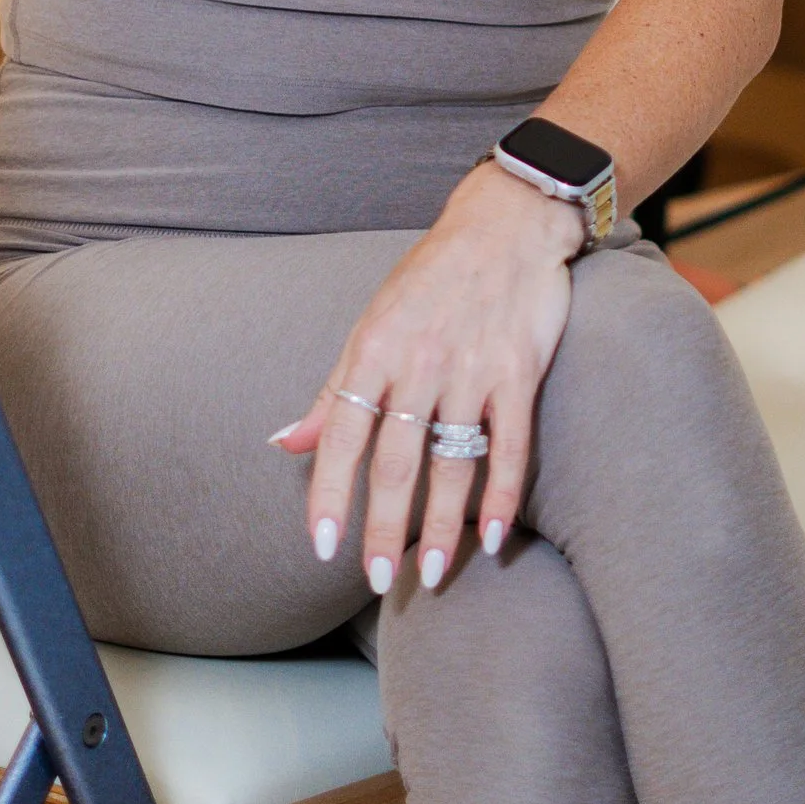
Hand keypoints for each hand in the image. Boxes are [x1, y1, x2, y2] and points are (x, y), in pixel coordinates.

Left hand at [271, 162, 580, 590]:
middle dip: (384, 527)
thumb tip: (285, 444)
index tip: (321, 546)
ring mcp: (471, 369)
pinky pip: (510, 446)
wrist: (506, 223)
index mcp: (374, 348)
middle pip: (395, 461)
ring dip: (442, 525)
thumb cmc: (431, 276)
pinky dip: (501, 496)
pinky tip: (492, 538)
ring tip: (434, 573)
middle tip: (378, 580)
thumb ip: (334, 390)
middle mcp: (419, 363)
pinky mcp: (519, 372)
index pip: (342, 435)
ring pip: (452, 463)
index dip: (328, 493)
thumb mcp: (371, 322)